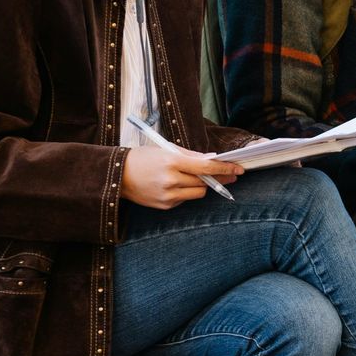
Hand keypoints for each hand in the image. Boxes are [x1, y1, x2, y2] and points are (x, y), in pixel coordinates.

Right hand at [120, 145, 243, 208]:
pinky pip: (185, 199)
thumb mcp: (165, 150)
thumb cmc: (142, 158)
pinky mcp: (165, 206)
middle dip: (218, 178)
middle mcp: (170, 180)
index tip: (238, 169)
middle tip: (231, 175)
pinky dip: (186, 192)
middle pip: (205, 182)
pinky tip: (177, 185)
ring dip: (202, 186)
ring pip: (198, 193)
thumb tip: (212, 159)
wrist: (117, 175)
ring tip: (197, 178)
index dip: (224, 168)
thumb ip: (190, 155)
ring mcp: (167, 195)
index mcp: (171, 162)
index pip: (206, 167)